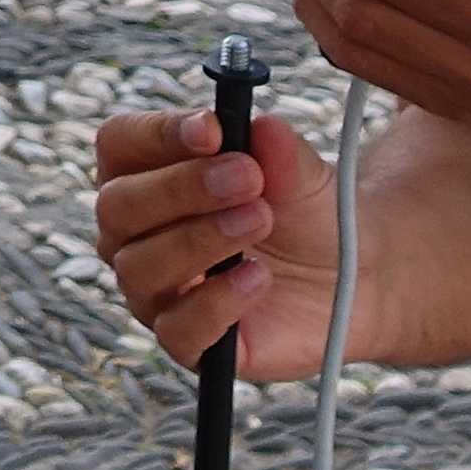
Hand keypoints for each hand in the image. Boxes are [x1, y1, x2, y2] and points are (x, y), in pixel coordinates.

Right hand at [90, 103, 339, 379]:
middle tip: (247, 177)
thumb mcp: (303, 173)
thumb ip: (281, 150)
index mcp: (145, 173)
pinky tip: (258, 277)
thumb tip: (263, 127)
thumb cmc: (305, 212)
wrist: (353, 274)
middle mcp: (134, 233)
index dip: (157, 134)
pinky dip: (216, 302)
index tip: (212, 129)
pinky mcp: (187, 342)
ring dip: (201, 239)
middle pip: (118, 206)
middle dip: (181, 187)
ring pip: (140, 267)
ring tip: (261, 219)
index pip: (118, 143)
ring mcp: (154, 290)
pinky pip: (176, 330)